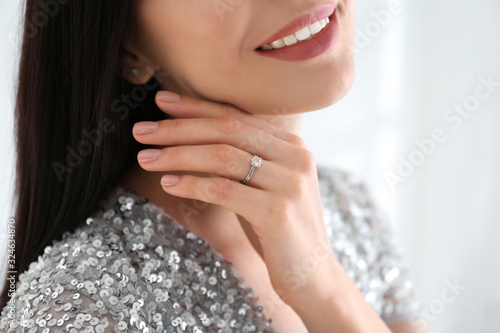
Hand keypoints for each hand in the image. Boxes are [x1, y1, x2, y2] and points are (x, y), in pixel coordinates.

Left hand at [132, 91, 337, 306]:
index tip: (161, 102)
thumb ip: (243, 162)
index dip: (197, 107)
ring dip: (178, 155)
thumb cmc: (279, 231)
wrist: (313, 276)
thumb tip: (192, 140)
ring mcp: (289, 183)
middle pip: (227, 130)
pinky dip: (192, 184)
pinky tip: (168, 184)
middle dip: (179, 128)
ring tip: (146, 158)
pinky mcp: (278, 212)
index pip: (237, 117)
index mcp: (292, 146)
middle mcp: (295, 157)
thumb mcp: (264, 188)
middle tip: (141, 131)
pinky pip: (224, 190)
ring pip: (223, 156)